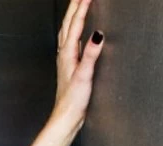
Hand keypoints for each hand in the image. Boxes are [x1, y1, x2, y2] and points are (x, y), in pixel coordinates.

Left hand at [52, 0, 104, 131]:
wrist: (66, 117)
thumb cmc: (73, 101)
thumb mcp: (84, 76)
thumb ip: (91, 55)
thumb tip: (98, 34)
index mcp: (67, 54)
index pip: (74, 24)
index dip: (82, 8)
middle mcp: (64, 54)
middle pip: (68, 24)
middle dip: (74, 7)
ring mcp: (65, 59)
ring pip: (67, 31)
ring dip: (72, 16)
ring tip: (78, 5)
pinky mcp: (69, 65)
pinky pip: (69, 40)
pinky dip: (73, 29)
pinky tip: (77, 32)